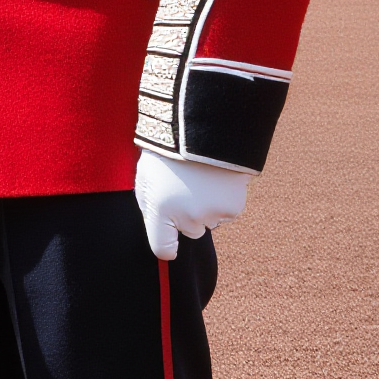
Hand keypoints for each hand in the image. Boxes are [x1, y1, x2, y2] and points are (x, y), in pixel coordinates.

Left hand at [134, 149, 249, 259]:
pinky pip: (225, 212)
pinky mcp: (233, 209)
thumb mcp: (146, 179)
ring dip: (206, 206)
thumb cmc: (167, 154)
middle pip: (190, 231)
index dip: (167, 247)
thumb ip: (151, 209)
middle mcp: (188, 218)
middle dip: (187, 216)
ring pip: (209, 221)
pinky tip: (216, 179)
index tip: (170, 247)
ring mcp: (212, 215)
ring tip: (200, 179)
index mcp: (160, 211)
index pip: (163, 247)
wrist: (201, 131)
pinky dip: (222, 199)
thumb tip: (161, 232)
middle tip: (185, 187)